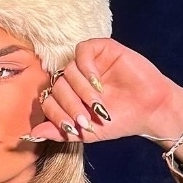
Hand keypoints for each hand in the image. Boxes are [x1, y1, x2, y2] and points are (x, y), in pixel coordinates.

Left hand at [32, 37, 182, 146]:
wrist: (150, 111)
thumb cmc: (120, 121)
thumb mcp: (87, 133)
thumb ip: (60, 132)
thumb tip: (32, 133)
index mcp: (69, 97)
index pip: (49, 100)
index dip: (56, 114)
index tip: (73, 127)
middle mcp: (76, 79)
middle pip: (57, 86)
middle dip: (69, 105)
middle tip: (85, 119)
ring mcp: (88, 63)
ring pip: (68, 70)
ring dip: (80, 90)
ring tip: (97, 104)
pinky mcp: (103, 49)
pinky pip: (82, 51)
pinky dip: (85, 67)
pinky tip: (97, 81)